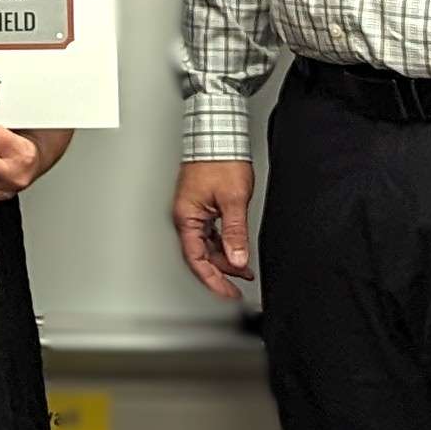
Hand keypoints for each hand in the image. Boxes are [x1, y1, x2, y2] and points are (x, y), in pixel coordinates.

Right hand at [172, 160, 254, 301]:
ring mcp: (193, 212)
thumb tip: (238, 259)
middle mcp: (186, 217)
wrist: (218, 136)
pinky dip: (223, 244)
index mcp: (187, 218)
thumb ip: (235, 233)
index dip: (214, 281)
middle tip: (239, 285)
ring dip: (224, 258)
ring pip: (206, 245)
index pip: (198, 261)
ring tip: (244, 268)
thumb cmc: (219, 160)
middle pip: (201, 256)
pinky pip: (210, 233)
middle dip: (221, 272)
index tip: (228, 293)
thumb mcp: (234, 200)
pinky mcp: (201, 206)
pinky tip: (236, 248)